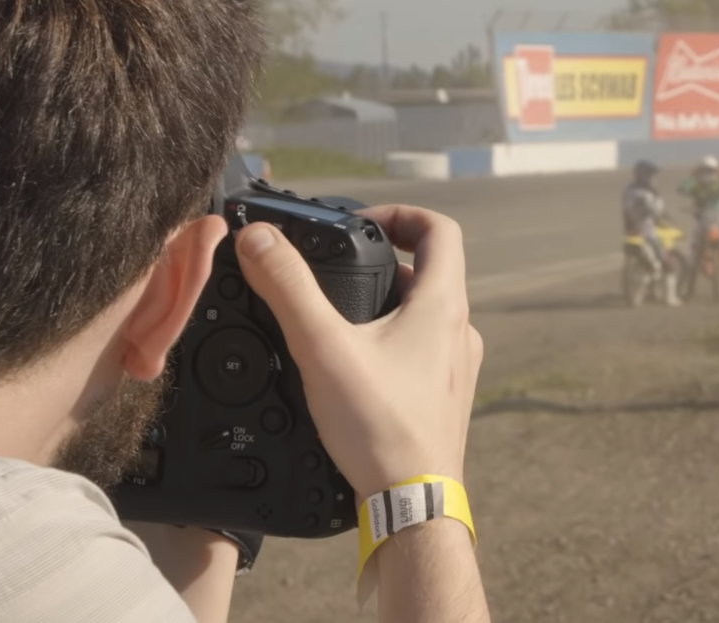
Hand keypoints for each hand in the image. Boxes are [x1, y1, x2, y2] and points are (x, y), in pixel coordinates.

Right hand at [233, 205, 481, 497]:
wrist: (412, 503)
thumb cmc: (381, 429)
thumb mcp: (323, 347)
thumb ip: (288, 288)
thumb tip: (259, 238)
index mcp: (444, 306)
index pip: (439, 229)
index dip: (400, 214)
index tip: (360, 224)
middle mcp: (459, 331)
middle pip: (430, 270)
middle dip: (382, 261)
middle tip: (337, 269)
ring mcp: (457, 366)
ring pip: (425, 313)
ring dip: (386, 302)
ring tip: (338, 316)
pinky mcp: (445, 396)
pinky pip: (423, 350)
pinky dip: (392, 341)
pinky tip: (355, 365)